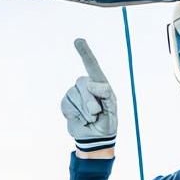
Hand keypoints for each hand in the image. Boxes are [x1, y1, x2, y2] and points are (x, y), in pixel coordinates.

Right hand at [61, 39, 117, 154]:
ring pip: (74, 97)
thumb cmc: (107, 121)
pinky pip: (66, 105)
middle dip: (90, 103)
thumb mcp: (112, 109)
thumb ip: (106, 95)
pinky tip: (80, 120)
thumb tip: (92, 84)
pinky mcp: (66, 103)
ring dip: (84, 112)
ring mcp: (75, 93)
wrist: (95, 138)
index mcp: (100, 83)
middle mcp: (86, 85)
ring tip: (90, 119)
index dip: (85, 53)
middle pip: (83, 85)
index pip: (92, 65)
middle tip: (97, 114)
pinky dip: (74, 116)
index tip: (78, 41)